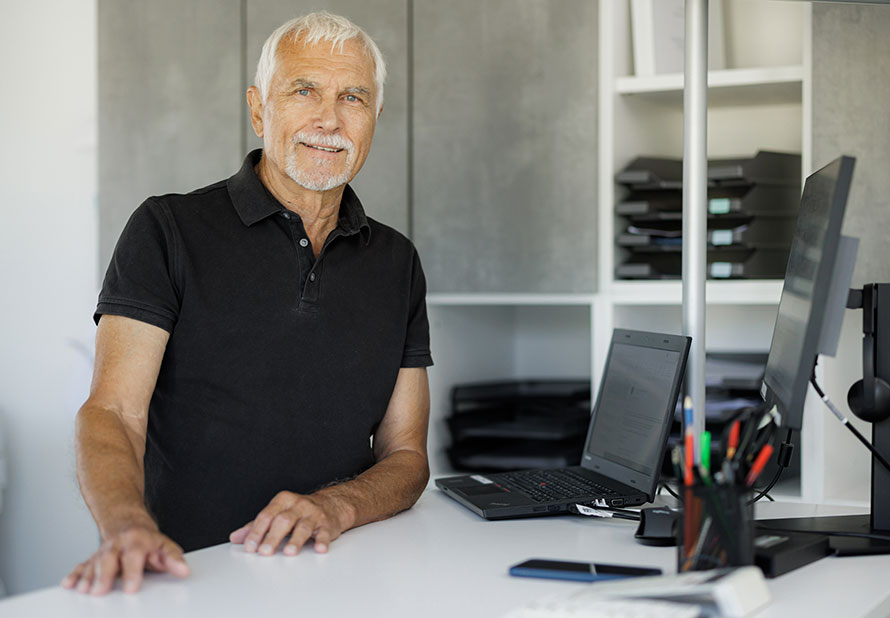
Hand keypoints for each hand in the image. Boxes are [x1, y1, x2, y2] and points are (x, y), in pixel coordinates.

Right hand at [61, 524, 189, 594]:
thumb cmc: (149, 541)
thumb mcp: (165, 546)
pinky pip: (82, 565)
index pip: (134, 557)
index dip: (133, 573)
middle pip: (108, 559)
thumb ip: (174, 559)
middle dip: (103, 576)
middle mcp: (118, 544)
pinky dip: (75, 574)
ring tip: (83, 591)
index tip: (132, 589)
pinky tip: (68, 585)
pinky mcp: (93, 558)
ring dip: (87, 578)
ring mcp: (104, 550)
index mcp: (137, 541)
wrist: (128, 524)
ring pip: (93, 563)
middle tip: (99, 593)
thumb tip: (184, 571)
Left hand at [229, 490, 350, 555]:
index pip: (266, 516)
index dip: (256, 532)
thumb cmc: (299, 512)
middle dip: (273, 537)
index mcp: (282, 501)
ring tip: (289, 552)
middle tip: (265, 552)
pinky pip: (324, 532)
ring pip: (303, 527)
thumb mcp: (277, 513)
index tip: (250, 546)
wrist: (331, 505)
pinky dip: (322, 541)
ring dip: (296, 540)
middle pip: (283, 521)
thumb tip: (236, 537)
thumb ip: (256, 526)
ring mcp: (313, 514)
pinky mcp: (327, 524)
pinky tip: (319, 549)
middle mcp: (298, 505)